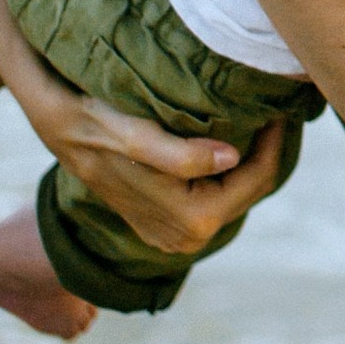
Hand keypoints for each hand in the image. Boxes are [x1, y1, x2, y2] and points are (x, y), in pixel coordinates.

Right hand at [28, 75, 290, 257]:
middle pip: (252, 188)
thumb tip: (232, 156)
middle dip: (268, 149)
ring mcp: (178, 235)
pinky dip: (229, 169)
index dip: (276, 141)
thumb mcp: (134, 136)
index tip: (286, 105)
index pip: (257, 179)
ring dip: (251, 158)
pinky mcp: (169, 225)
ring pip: (237, 192)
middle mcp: (187, 238)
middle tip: (280, 108)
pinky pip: (217, 196)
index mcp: (188, 220)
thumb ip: (182, 155)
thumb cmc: (95, 125)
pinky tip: (233, 138)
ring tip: (261, 119)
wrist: (58, 127)